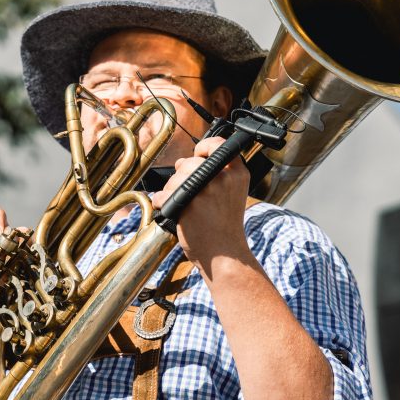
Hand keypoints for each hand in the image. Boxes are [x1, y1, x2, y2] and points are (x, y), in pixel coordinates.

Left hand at [151, 137, 251, 270]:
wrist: (225, 255)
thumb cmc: (223, 226)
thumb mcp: (230, 193)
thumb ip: (214, 173)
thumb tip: (182, 160)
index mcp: (237, 173)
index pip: (218, 143)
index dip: (204, 146)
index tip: (198, 155)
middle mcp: (224, 177)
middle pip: (190, 162)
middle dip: (181, 175)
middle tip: (187, 193)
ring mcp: (208, 189)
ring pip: (175, 178)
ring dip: (170, 190)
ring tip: (180, 205)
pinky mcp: (191, 202)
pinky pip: (165, 194)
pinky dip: (162, 202)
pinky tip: (171, 210)